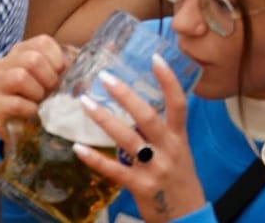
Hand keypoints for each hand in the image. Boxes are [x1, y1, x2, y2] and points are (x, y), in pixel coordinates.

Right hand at [0, 35, 69, 143]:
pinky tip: (33, 113)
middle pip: (31, 59)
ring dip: (38, 93)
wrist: (24, 131)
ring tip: (40, 102)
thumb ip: (76, 63)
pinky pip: (15, 103)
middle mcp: (3, 62)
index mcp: (22, 51)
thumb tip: (108, 48)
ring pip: (19, 76)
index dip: (58, 60)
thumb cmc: (44, 99)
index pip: (42, 42)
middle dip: (49, 78)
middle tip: (51, 91)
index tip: (61, 76)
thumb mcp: (59, 78)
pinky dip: (30, 109)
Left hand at [74, 57, 206, 222]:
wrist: (186, 214)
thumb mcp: (179, 152)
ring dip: (105, 120)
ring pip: (128, 139)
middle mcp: (169, 149)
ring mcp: (154, 168)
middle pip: (147, 116)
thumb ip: (162, 132)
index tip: (155, 58)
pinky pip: (114, 170)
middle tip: (106, 77)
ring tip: (86, 104)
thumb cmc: (179, 180)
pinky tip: (78, 148)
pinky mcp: (140, 186)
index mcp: (179, 137)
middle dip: (126, 95)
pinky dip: (95, 159)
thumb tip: (137, 110)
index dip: (168, 80)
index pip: (178, 103)